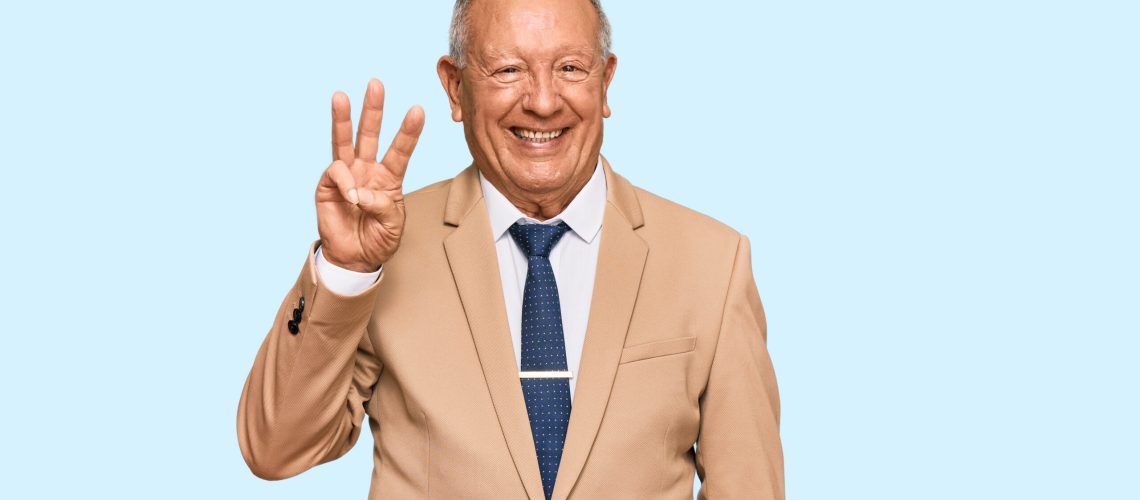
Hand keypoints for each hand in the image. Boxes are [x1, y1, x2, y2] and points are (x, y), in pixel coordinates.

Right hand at [316, 79, 424, 271]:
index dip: (409, 131)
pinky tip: (350, 195)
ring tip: (340, 96)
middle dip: (373, 109)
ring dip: (343, 119)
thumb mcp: (392, 225)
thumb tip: (359, 192)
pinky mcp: (328, 185)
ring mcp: (346, 175)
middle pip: (370, 134)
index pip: (401, 149)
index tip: (419, 110)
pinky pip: (336, 171)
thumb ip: (382, 206)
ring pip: (344, 141)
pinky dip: (345, 179)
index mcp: (389, 178)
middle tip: (376, 84)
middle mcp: (367, 170)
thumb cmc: (378, 238)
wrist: (356, 257)